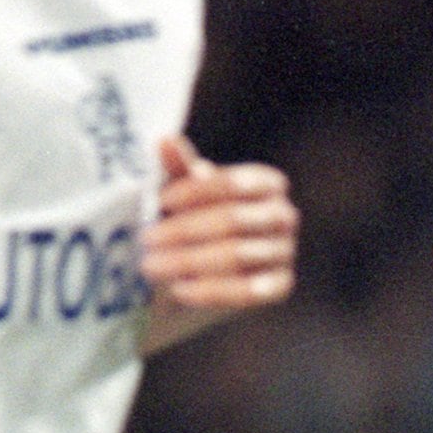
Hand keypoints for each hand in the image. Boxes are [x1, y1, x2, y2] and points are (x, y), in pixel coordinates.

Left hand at [145, 135, 297, 315]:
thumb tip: (165, 140)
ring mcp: (285, 252)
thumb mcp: (182, 193)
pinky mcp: (282, 286)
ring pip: (237, 256)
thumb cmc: (192, 220)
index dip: (195, 192)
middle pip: (233, 220)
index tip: (161, 202)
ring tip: (151, 266)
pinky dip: (210, 291)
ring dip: (188, 261)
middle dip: (184, 230)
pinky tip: (178, 289)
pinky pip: (247, 291)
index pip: (233, 184)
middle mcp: (283, 215)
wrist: (205, 271)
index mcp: (266, 184)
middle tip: (147, 239)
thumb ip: (178, 169)